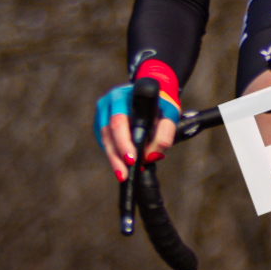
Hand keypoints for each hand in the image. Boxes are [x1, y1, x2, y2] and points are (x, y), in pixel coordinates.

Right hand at [95, 64, 179, 180]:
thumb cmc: (161, 104)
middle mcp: (109, 102)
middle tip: (125, 173)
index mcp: (123, 95)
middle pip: (108, 132)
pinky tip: (121, 166)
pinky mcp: (100, 124)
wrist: (152, 95)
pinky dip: (113, 155)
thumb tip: (150, 156)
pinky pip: (105, 142)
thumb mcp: (170, 114)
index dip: (124, 141)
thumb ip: (165, 134)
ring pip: (105, 140)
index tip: (132, 158)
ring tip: (123, 174)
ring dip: (114, 159)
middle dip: (117, 155)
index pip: (119, 119)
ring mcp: (102, 113)